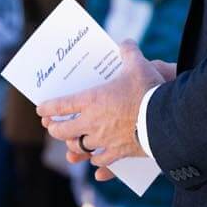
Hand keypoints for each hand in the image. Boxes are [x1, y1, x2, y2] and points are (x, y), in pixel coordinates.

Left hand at [38, 41, 162, 180]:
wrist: (166, 118)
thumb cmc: (149, 90)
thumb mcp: (138, 65)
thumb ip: (129, 53)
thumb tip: (126, 43)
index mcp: (91, 101)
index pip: (60, 106)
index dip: (47, 108)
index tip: (41, 109)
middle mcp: (92, 123)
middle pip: (64, 131)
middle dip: (55, 129)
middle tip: (52, 127)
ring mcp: (104, 140)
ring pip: (80, 147)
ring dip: (74, 145)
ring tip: (72, 143)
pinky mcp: (119, 153)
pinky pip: (101, 161)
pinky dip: (97, 161)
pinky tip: (96, 162)